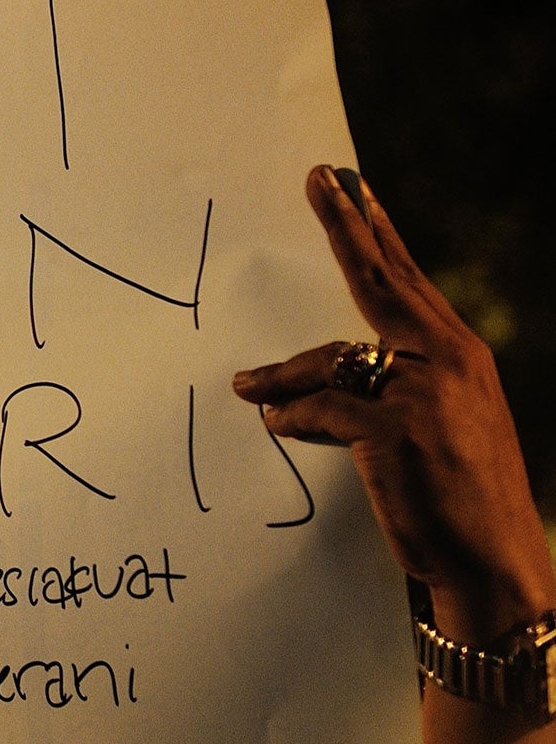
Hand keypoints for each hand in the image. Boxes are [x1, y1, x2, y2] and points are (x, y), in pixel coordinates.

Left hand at [232, 165, 555, 645]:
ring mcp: (425, 395)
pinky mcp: (395, 432)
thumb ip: (390, 387)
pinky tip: (276, 427)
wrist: (493, 562)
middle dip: (345, 229)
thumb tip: (318, 377)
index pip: (408, 280)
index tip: (349, 186)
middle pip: (381, 282)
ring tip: (249, 390)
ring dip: (282, 377)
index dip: (375, 231)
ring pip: (330, 361)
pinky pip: (318, 410)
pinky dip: (291, 418)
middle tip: (317, 181)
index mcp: (459, 355)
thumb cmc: (456, 496)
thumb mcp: (432, 426)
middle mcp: (449, 362)